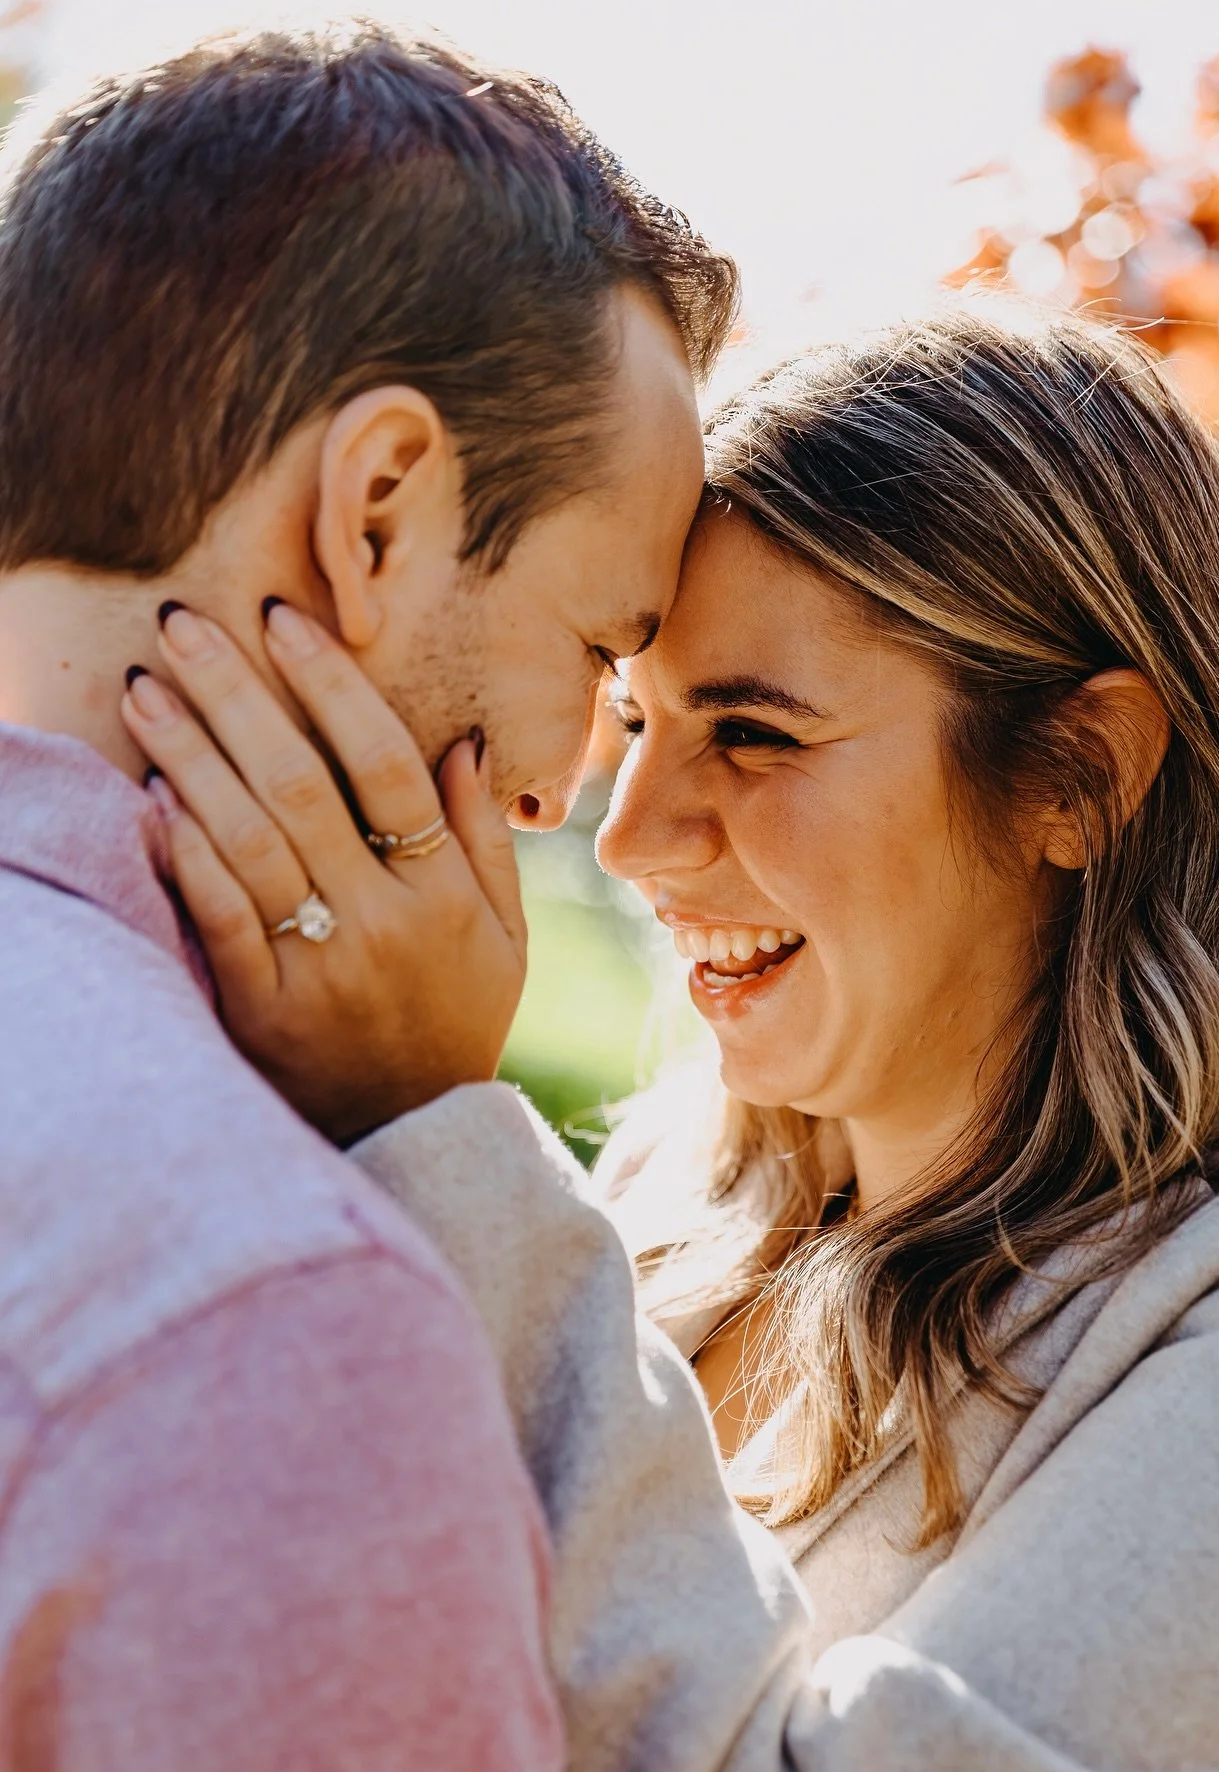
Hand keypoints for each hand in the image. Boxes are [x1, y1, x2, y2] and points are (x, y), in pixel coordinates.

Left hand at [121, 600, 525, 1140]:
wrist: (413, 1139)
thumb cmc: (457, 1022)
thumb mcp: (506, 938)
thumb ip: (486, 840)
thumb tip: (464, 741)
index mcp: (446, 897)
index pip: (389, 769)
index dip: (335, 688)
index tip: (286, 619)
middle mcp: (384, 925)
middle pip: (303, 788)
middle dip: (237, 695)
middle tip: (184, 623)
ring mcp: (322, 970)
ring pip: (249, 842)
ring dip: (192, 757)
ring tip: (146, 689)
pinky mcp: (262, 1012)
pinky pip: (219, 917)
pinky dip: (184, 852)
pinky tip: (152, 793)